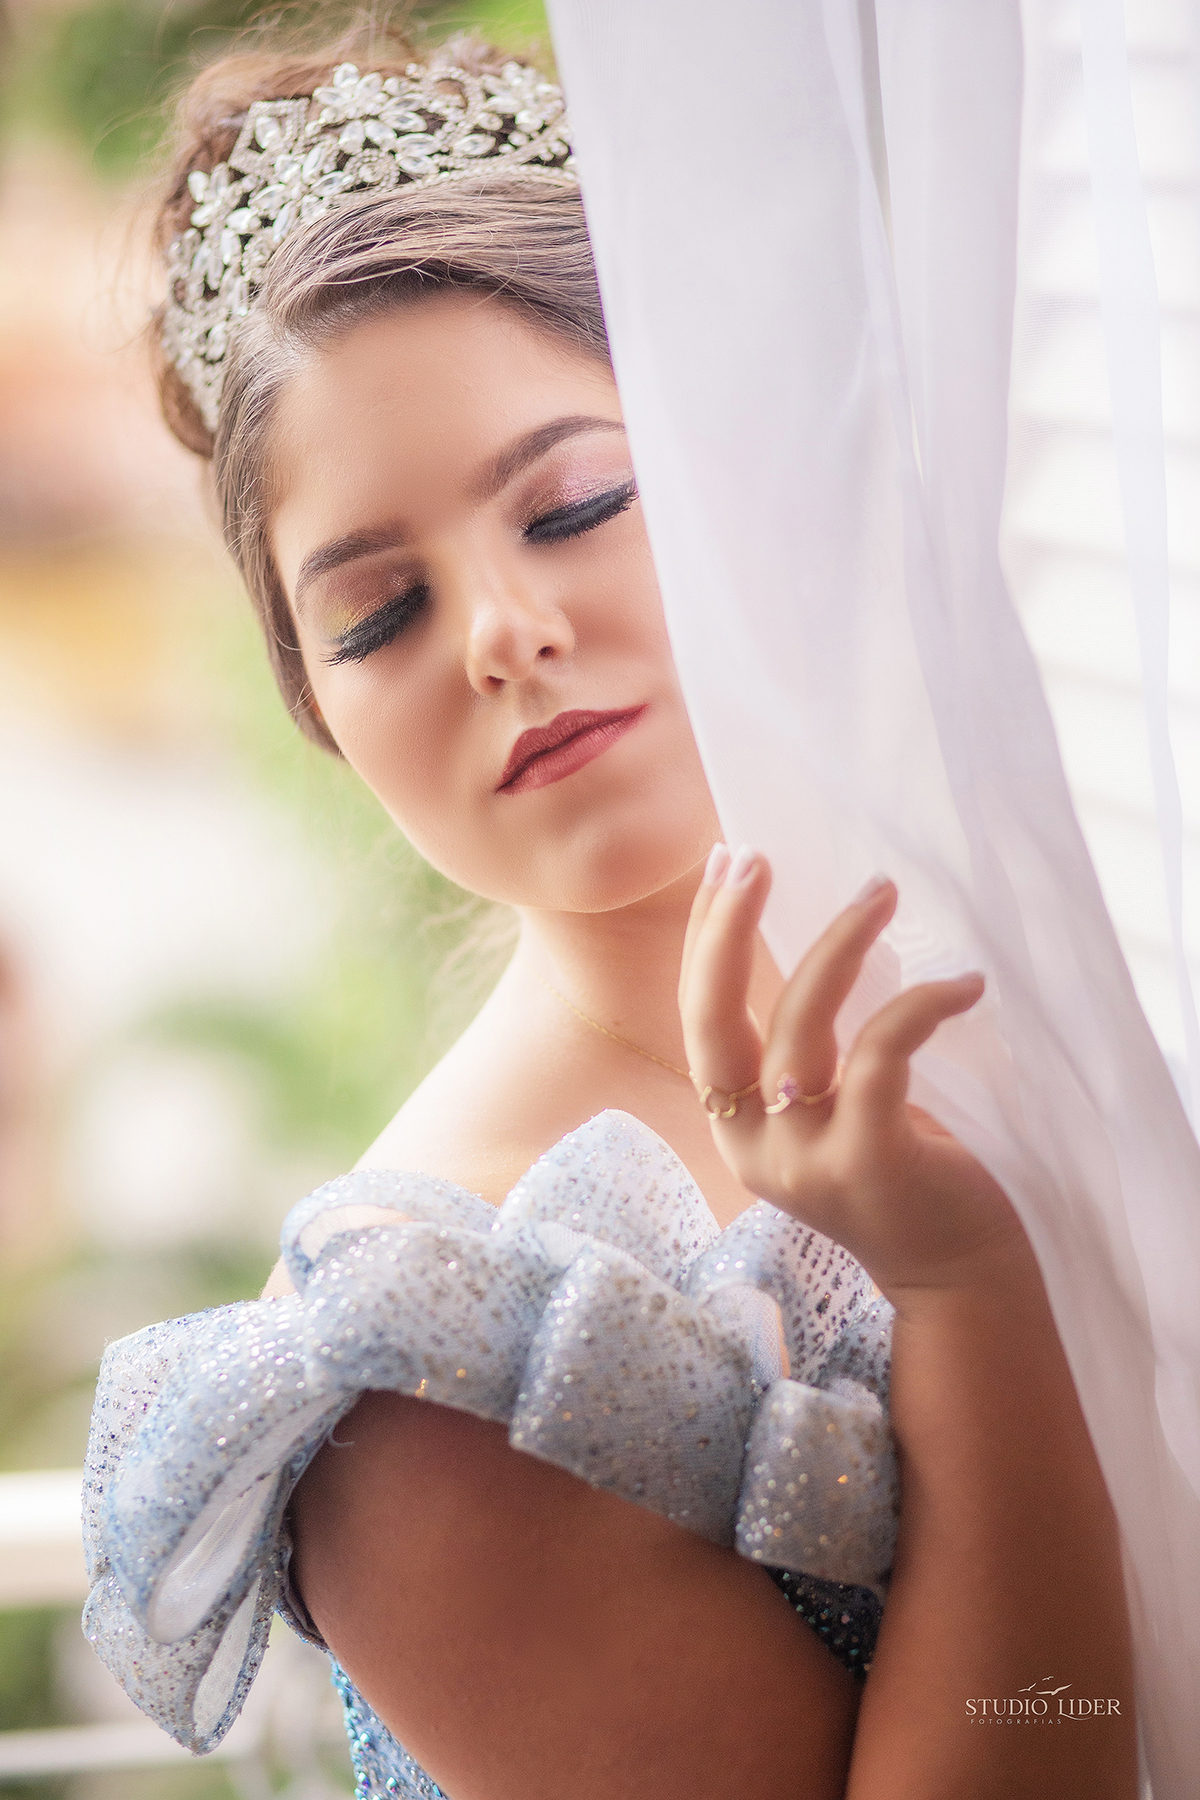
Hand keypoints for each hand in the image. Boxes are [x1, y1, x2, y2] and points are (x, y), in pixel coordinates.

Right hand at [678, 848, 1025, 1301]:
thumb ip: (803, 1048)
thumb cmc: (902, 1169)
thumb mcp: (830, 1106)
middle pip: (713, 1019)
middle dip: (724, 929)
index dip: (703, 937)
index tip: (726, 861)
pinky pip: (883, 1056)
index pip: (698, 1017)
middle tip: (753, 857)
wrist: (956, 1271)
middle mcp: (751, 1144)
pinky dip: (920, 1006)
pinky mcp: (868, 1161)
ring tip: (881, 891)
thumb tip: (810, 937)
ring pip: (802, 1026)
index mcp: (733, 1124)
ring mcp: (804, 1157)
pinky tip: (962, 981)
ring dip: (840, 945)